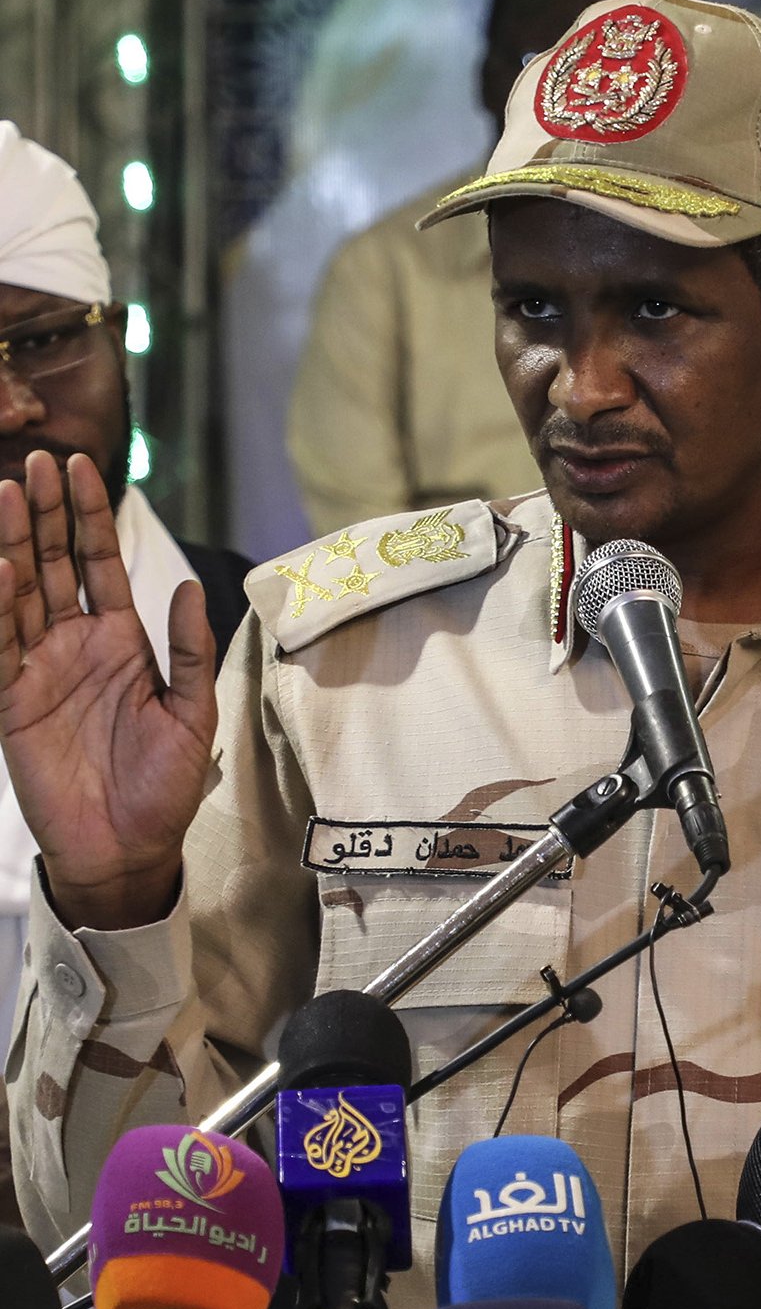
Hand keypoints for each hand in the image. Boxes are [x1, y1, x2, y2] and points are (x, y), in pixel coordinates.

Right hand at [0, 451, 216, 928]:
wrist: (130, 847)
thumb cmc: (166, 785)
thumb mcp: (193, 712)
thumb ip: (190, 650)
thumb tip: (192, 587)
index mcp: (120, 640)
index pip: (100, 564)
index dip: (90, 517)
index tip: (82, 467)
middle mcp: (74, 645)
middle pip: (53, 565)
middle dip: (45, 513)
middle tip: (38, 461)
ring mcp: (38, 670)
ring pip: (18, 593)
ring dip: (11, 544)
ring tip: (7, 491)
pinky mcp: (11, 702)